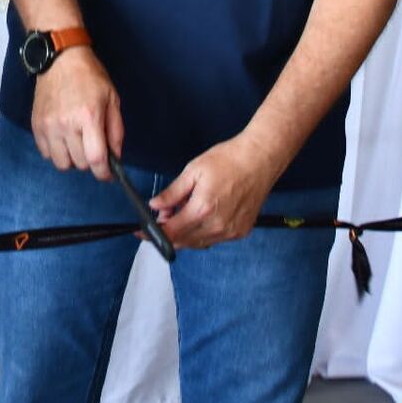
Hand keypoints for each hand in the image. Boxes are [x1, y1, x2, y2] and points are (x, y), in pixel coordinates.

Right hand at [31, 47, 123, 179]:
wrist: (60, 59)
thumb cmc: (90, 76)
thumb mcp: (112, 99)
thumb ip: (116, 130)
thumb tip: (116, 157)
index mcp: (89, 117)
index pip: (96, 160)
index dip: (104, 173)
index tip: (107, 174)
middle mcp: (66, 124)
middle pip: (79, 164)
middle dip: (90, 161)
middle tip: (93, 147)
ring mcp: (49, 126)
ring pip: (61, 163)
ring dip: (72, 159)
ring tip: (76, 144)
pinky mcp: (36, 125)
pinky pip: (46, 154)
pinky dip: (56, 152)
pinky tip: (62, 138)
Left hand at [149, 135, 278, 248]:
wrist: (259, 160)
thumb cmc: (228, 160)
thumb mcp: (192, 171)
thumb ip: (172, 193)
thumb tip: (155, 206)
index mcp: (202, 210)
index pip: (171, 232)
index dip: (153, 234)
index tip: (142, 232)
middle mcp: (217, 226)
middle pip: (184, 242)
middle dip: (169, 232)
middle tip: (163, 215)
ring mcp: (231, 231)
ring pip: (199, 243)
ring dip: (185, 233)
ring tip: (184, 210)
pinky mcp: (241, 231)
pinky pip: (215, 239)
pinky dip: (202, 232)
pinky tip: (201, 215)